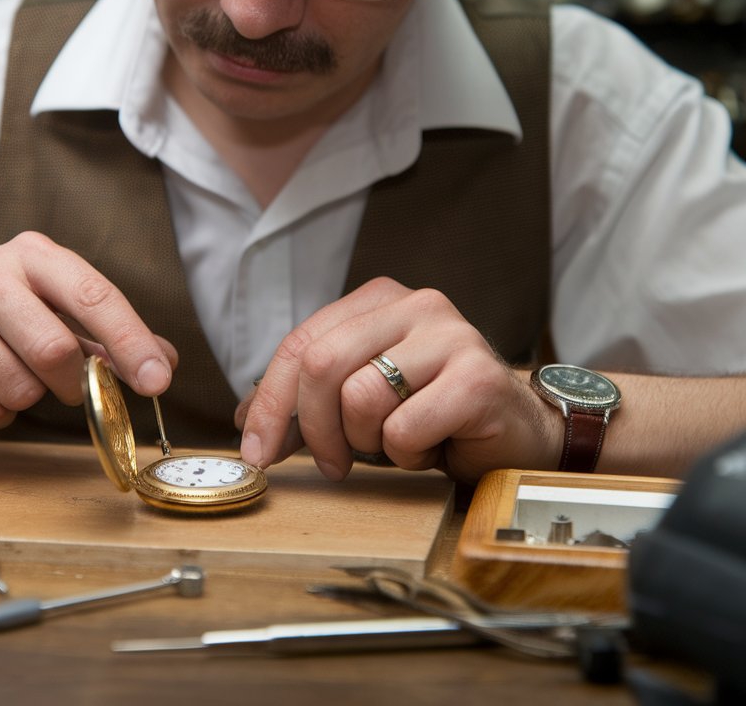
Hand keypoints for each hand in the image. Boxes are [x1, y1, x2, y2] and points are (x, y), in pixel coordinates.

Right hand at [0, 231, 176, 428]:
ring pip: (16, 387)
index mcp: (34, 254)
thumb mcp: (58, 307)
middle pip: (53, 351)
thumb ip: (110, 334)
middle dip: (71, 383)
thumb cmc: (6, 314)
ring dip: (28, 398)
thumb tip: (164, 361)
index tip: (157, 381)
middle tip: (68, 386)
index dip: (130, 342)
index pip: (94, 296)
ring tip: (13, 375)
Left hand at [238, 277, 556, 484]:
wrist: (517, 432)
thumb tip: (246, 425)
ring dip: (369, 443)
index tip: (255, 451)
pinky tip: (433, 446)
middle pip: (321, 365)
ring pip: (359, 398)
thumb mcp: (360, 399)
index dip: (268, 402)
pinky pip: (404, 428)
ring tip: (399, 443)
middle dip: (313, 430)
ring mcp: (450, 334)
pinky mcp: (477, 376)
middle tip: (332, 464)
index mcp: (377, 300)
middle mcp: (413, 304)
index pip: (299, 343)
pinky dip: (408, 454)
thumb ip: (307, 402)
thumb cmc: (432, 414)